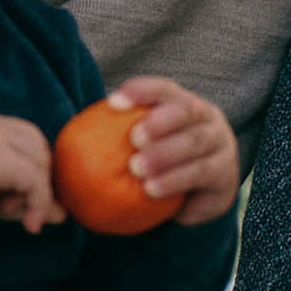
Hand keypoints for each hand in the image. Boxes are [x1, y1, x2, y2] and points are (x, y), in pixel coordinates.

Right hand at [0, 111, 64, 233]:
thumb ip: (26, 197)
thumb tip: (64, 211)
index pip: (28, 139)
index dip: (36, 170)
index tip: (27, 201)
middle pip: (39, 146)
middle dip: (40, 180)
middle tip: (26, 211)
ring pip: (40, 162)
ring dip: (37, 195)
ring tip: (14, 215)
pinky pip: (35, 179)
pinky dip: (38, 204)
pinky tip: (28, 225)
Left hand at [105, 77, 241, 225]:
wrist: (195, 201)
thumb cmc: (158, 169)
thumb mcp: (142, 151)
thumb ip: (116, 143)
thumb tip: (64, 150)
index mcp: (184, 104)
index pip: (165, 89)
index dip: (141, 91)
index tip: (112, 103)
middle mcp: (207, 118)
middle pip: (187, 110)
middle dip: (160, 121)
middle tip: (133, 139)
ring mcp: (221, 144)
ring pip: (195, 142)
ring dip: (165, 154)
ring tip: (137, 170)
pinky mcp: (225, 173)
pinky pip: (201, 173)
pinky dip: (175, 180)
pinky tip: (151, 191)